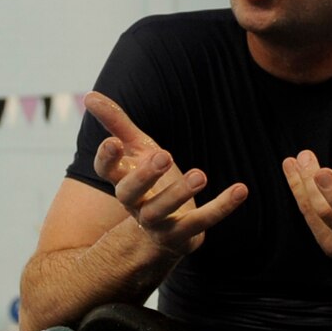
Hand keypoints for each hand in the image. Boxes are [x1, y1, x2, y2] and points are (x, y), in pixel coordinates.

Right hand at [87, 92, 246, 258]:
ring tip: (200, 175)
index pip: (105, 171)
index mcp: (122, 181)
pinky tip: (241, 189)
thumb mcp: (137, 149)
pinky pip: (203, 221)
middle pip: (130, 193)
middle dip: (145, 175)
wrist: (165, 232)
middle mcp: (135, 204)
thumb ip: (117, 123)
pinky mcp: (184, 234)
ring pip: (162, 210)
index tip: (114, 142)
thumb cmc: (150, 182)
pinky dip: (222, 206)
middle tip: (165, 155)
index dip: (107, 158)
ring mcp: (157, 223)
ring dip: (180, 193)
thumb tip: (89, 96)